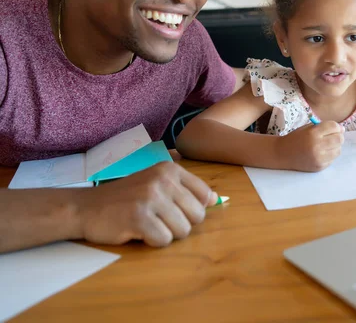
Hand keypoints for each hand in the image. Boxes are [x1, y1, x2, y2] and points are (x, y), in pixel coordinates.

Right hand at [76, 162, 217, 246]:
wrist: (85, 207)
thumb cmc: (125, 198)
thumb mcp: (155, 183)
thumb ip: (184, 189)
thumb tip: (215, 199)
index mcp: (170, 169)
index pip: (205, 195)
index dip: (193, 209)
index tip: (173, 210)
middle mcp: (163, 180)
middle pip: (197, 216)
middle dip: (180, 224)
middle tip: (157, 219)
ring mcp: (151, 198)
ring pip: (182, 231)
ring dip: (166, 234)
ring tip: (146, 224)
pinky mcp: (139, 217)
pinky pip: (163, 241)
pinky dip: (152, 242)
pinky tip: (137, 231)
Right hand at [277, 121, 344, 171]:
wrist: (282, 154)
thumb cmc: (296, 138)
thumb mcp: (308, 128)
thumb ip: (323, 127)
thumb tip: (342, 130)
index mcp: (313, 133)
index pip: (334, 127)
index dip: (337, 127)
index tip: (335, 128)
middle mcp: (317, 145)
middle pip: (339, 139)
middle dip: (338, 136)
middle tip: (333, 137)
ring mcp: (318, 158)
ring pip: (338, 150)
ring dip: (335, 146)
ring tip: (326, 145)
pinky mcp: (319, 167)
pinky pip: (332, 159)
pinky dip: (329, 155)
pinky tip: (321, 153)